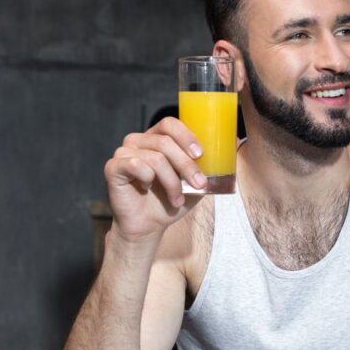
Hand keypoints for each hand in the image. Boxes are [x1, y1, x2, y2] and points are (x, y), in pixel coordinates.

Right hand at [103, 117, 207, 241]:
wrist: (149, 226)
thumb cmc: (171, 201)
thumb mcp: (196, 182)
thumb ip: (211, 164)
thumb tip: (235, 142)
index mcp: (157, 138)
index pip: (169, 124)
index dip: (185, 135)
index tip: (200, 154)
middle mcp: (139, 141)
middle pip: (165, 142)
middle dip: (186, 165)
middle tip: (198, 184)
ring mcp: (124, 153)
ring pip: (155, 157)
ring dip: (171, 181)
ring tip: (177, 198)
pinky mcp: (113, 167)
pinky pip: (135, 165)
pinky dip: (148, 179)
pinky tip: (147, 189)